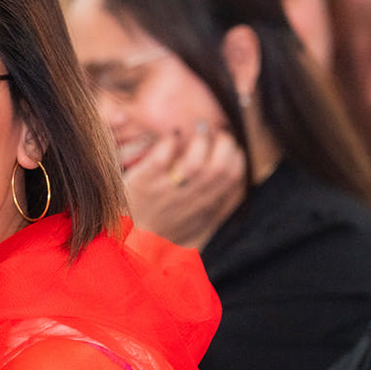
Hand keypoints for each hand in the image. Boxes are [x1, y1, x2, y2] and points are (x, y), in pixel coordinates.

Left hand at [122, 123, 245, 248]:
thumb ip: (219, 198)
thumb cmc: (170, 223)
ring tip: (195, 130)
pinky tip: (172, 137)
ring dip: (199, 140)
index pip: (232, 177)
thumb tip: (237, 170)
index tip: (228, 143)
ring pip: (194, 164)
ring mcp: (167, 193)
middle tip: (213, 131)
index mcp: (206, 206)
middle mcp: (190, 200)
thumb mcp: (200, 217)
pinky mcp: (144, 183)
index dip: (235, 154)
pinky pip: (161, 158)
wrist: (133, 239)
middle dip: (222, 142)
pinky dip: (170, 141)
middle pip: (218, 168)